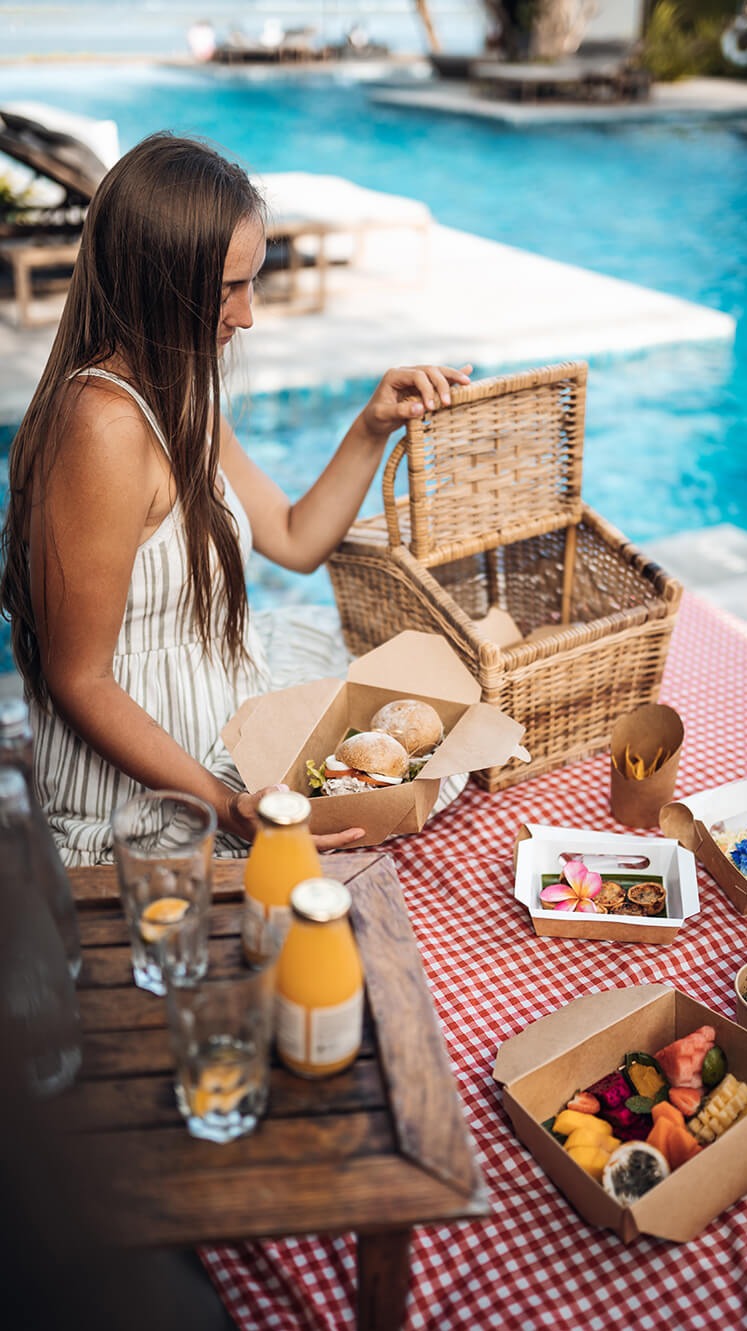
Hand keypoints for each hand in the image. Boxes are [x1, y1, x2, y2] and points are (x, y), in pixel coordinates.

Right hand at [224, 786, 365, 850]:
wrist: (231, 814)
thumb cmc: (241, 811)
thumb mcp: (249, 803)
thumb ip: (264, 796)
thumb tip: (284, 790)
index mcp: (285, 842)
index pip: (317, 843)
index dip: (338, 839)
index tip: (357, 832)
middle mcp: (291, 844)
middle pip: (322, 846)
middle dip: (342, 840)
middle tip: (362, 830)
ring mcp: (290, 839)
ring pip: (318, 841)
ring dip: (334, 836)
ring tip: (352, 828)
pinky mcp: (289, 831)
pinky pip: (311, 833)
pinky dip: (324, 830)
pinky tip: (333, 823)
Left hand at [360, 363, 472, 441]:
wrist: (374, 423)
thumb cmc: (376, 419)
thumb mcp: (383, 416)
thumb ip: (400, 411)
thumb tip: (421, 408)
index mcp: (394, 375)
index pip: (417, 375)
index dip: (427, 389)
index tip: (431, 407)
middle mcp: (405, 372)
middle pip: (429, 370)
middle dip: (441, 384)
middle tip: (447, 403)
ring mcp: (414, 377)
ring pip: (436, 372)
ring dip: (452, 377)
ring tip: (467, 382)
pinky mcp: (421, 385)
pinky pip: (438, 378)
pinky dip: (452, 377)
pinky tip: (467, 370)